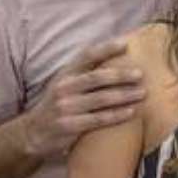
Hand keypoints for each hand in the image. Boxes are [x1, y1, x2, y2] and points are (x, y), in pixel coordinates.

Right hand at [22, 38, 144, 158]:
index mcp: (66, 73)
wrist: (34, 132)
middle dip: (120, 75)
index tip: (126, 44)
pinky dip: (117, 115)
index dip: (106, 48)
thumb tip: (117, 54)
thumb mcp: (66, 83)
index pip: (86, 56)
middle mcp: (64, 87)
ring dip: (124, 95)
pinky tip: (132, 112)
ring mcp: (66, 107)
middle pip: (97, 77)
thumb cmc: (59, 104)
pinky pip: (98, 119)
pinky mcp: (70, 125)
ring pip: (101, 99)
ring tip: (142, 93)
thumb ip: (86, 72)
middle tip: (140, 74)